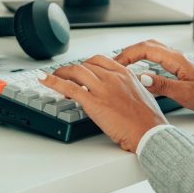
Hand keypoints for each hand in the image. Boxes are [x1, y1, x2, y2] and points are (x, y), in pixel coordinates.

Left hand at [40, 55, 167, 152]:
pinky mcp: (94, 102)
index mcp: (125, 74)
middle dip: (74, 70)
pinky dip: (53, 81)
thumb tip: (119, 91)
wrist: (150, 132)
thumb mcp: (142, 94)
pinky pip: (69, 87)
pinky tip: (43, 79)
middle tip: (66, 77)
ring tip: (53, 77)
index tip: (82, 70)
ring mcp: (102, 88)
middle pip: (86, 65)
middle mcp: (113, 77)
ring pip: (75, 72)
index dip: (87, 64)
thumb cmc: (148, 119)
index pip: (100, 60)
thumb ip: (128, 87)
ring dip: (61, 73)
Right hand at [114, 40, 193, 120]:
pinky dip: (146, 61)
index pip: (146, 49)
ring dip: (137, 55)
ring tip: (124, 66)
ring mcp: (180, 62)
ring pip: (153, 51)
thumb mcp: (186, 93)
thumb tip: (142, 78)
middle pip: (148, 45)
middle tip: (115, 62)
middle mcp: (178, 57)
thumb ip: (163, 85)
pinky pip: (159, 59)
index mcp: (177, 59)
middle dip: (129, 51)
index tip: (115, 63)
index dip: (128, 54)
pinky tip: (143, 72)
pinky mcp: (181, 69)